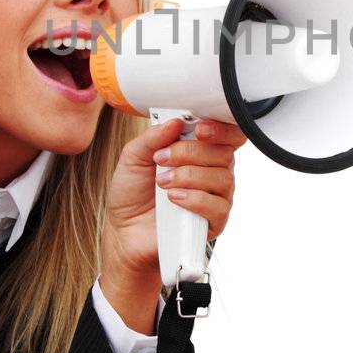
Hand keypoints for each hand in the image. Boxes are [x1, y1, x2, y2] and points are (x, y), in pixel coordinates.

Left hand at [103, 117, 247, 290]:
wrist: (124, 230)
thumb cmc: (133, 193)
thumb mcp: (133, 157)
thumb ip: (153, 137)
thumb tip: (176, 122)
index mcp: (200, 152)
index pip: (228, 134)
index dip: (220, 129)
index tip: (198, 129)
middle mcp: (213, 172)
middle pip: (224, 153)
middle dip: (190, 152)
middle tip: (162, 159)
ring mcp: (215, 197)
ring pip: (222, 178)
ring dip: (189, 176)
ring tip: (162, 183)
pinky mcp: (213, 223)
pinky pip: (218, 207)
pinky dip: (195, 199)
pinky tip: (174, 199)